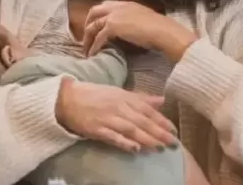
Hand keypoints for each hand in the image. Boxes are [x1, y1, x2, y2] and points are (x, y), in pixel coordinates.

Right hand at [55, 77, 177, 152]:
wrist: (67, 99)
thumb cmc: (94, 95)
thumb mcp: (118, 93)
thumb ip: (141, 98)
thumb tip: (162, 100)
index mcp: (124, 97)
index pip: (147, 110)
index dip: (161, 120)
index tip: (174, 130)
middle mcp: (118, 107)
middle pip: (142, 121)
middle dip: (159, 133)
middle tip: (174, 144)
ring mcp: (107, 118)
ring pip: (130, 129)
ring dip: (146, 139)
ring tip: (159, 148)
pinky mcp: (96, 129)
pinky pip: (112, 137)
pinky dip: (124, 143)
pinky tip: (135, 149)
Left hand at [83, 0, 196, 61]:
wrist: (163, 31)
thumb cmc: (159, 28)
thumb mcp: (143, 19)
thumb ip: (132, 20)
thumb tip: (127, 30)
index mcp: (125, 3)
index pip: (105, 5)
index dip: (97, 15)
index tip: (95, 25)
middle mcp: (117, 6)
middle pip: (94, 12)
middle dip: (87, 24)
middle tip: (85, 37)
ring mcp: (113, 15)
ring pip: (93, 25)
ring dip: (87, 38)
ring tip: (86, 50)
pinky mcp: (112, 26)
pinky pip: (98, 37)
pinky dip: (94, 46)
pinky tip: (93, 54)